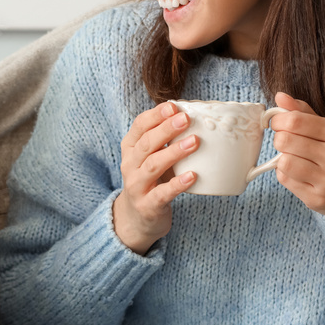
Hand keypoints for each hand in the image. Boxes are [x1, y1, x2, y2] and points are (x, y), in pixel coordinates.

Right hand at [114, 101, 199, 254]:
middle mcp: (130, 165)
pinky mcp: (148, 205)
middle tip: (185, 119)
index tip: (173, 106)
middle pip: (146, 144)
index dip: (155, 115)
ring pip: (153, 165)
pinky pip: (162, 193)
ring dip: (174, 152)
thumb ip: (163, 139)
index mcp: (130, 148)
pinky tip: (192, 176)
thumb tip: (190, 114)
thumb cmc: (150, 180)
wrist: (137, 218)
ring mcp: (137, 186)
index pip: (139, 126)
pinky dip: (177, 184)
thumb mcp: (151, 157)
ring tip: (194, 142)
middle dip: (165, 130)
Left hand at [270, 92, 324, 216]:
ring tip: (291, 156)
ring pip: (284, 162)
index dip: (278, 120)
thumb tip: (279, 95)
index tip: (278, 122)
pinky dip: (284, 173)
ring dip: (281, 158)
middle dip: (279, 138)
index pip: (295, 121)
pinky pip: (285, 180)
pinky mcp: (316, 199)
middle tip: (284, 140)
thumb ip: (303, 112)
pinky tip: (296, 172)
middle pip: (285, 141)